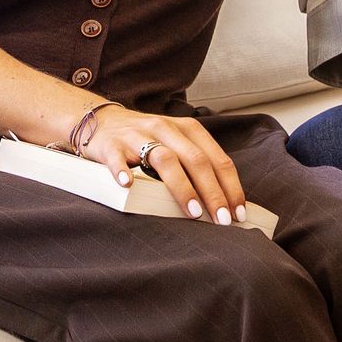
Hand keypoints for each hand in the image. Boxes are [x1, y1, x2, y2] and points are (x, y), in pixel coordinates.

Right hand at [85, 105, 246, 224]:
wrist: (102, 122)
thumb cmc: (146, 140)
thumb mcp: (176, 144)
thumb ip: (197, 165)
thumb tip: (226, 203)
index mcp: (187, 130)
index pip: (216, 158)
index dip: (230, 186)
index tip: (238, 212)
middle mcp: (166, 129)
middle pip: (196, 160)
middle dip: (213, 192)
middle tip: (223, 220)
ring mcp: (138, 136)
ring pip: (165, 159)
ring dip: (181, 186)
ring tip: (193, 211)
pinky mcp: (111, 145)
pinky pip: (118, 159)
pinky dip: (123, 171)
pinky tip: (128, 185)